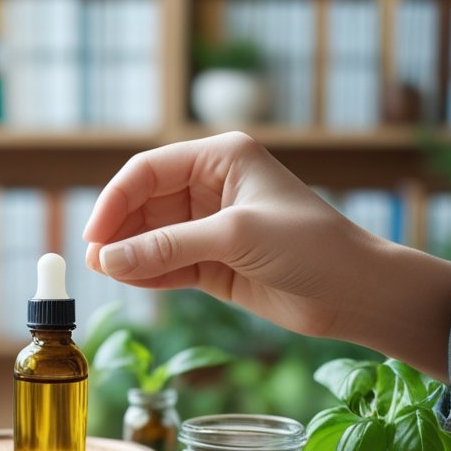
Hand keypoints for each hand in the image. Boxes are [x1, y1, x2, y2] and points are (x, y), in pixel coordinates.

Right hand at [82, 132, 450, 380]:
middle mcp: (212, 186)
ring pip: (151, 235)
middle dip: (119, 230)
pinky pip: (166, 264)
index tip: (94, 235)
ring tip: (107, 274)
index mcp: (222, 158)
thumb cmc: (310, 247)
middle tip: (96, 260)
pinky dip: (147, 273)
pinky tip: (130, 282)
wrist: (356, 293)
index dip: (116, 200)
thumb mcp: (235, 238)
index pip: (149, 170)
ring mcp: (210, 226)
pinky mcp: (213, 262)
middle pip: (144, 203)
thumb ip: (168, 247)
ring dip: (128, 254)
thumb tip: (108, 260)